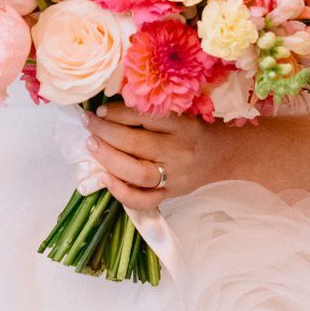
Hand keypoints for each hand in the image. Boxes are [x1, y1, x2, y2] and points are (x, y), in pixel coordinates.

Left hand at [83, 101, 225, 212]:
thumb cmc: (192, 130)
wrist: (221, 156)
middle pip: (136, 144)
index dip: (118, 113)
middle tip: (88, 124)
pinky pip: (144, 200)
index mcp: (181, 126)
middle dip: (106, 132)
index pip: (144, 117)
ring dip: (108, 159)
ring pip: (137, 173)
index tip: (100, 110)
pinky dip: (121, 192)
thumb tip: (107, 110)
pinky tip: (105, 178)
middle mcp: (178, 152)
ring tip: (91, 145)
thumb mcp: (178, 114)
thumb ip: (149, 113)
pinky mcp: (170, 195)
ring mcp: (174, 177)